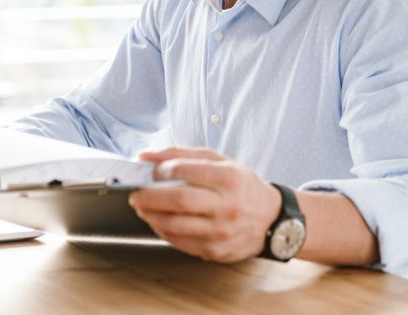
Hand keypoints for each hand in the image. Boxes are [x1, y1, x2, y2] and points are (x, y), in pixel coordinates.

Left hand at [129, 147, 281, 262]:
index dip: (161, 171)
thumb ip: (182, 155)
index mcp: (229, 179)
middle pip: (178, 200)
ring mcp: (220, 232)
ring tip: (143, 207)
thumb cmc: (242, 186)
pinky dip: (162, 230)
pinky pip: (179, 242)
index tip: (152, 171)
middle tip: (136, 193)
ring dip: (150, 215)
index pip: (185, 172)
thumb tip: (146, 157)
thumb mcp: (220, 161)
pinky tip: (159, 221)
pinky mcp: (214, 251)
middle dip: (149, 196)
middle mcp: (226, 206)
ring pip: (174, 225)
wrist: (271, 220)